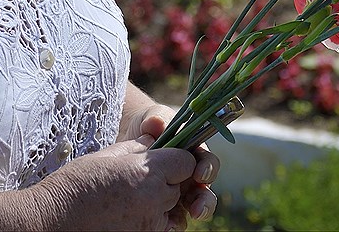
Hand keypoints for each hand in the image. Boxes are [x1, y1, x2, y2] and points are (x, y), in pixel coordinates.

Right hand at [29, 137, 199, 230]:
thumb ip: (138, 148)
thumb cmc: (76, 185)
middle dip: (165, 182)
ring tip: (128, 200)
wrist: (52, 221)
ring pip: (168, 209)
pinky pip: (158, 227)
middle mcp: (154, 201)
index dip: (176, 159)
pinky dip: (149, 221)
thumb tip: (155, 143)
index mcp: (147, 173)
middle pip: (178, 186)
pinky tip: (125, 215)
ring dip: (157, 203)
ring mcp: (149, 226)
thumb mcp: (108, 156)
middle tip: (137, 181)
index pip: (186, 162)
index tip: (164, 159)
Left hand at [131, 104, 220, 224]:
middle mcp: (191, 174)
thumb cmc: (148, 125)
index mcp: (194, 153)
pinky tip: (167, 225)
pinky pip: (175, 217)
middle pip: (205, 190)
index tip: (199, 174)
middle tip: (196, 208)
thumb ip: (155, 119)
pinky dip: (174, 222)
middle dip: (205, 200)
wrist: (130, 140)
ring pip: (195, 206)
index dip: (207, 168)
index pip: (207, 162)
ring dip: (196, 212)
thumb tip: (156, 124)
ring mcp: (179, 191)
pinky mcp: (166, 204)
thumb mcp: (150, 118)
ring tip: (190, 217)